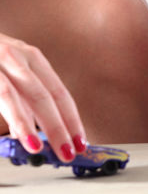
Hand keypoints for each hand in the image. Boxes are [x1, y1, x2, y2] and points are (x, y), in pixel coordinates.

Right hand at [0, 33, 85, 160]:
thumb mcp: (4, 73)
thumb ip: (17, 99)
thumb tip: (28, 131)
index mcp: (31, 58)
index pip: (59, 92)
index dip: (71, 118)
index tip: (79, 141)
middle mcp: (20, 56)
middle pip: (50, 95)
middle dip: (63, 126)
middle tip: (70, 152)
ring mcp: (3, 59)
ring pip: (31, 95)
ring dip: (42, 124)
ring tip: (45, 149)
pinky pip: (5, 95)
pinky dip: (18, 117)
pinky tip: (24, 136)